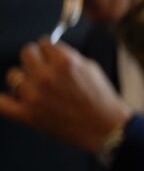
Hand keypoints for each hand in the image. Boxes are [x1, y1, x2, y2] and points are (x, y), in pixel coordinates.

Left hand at [0, 39, 130, 151]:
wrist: (106, 128)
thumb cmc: (102, 99)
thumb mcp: (91, 68)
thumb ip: (68, 57)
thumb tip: (50, 50)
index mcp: (64, 62)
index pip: (45, 42)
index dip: (49, 49)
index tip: (51, 55)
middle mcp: (46, 76)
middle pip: (26, 52)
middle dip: (35, 58)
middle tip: (43, 68)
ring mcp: (35, 95)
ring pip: (14, 75)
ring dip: (23, 78)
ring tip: (36, 87)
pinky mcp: (28, 114)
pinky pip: (2, 104)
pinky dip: (4, 100)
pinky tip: (10, 97)